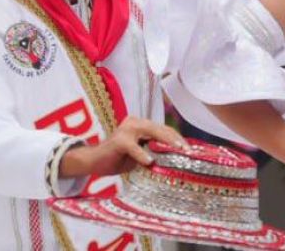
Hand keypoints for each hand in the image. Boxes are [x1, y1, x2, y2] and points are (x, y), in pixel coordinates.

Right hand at [71, 117, 186, 177]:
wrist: (93, 162)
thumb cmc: (118, 159)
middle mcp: (135, 123)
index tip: (190, 150)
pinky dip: (142, 154)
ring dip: (166, 142)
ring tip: (178, 151)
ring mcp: (127, 129)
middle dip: (177, 140)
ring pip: (151, 133)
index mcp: (142, 125)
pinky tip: (150, 162)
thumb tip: (175, 159)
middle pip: (162, 129)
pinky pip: (133, 147)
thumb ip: (154, 152)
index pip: (165, 130)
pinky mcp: (118, 140)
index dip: (178, 138)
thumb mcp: (140, 155)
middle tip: (188, 151)